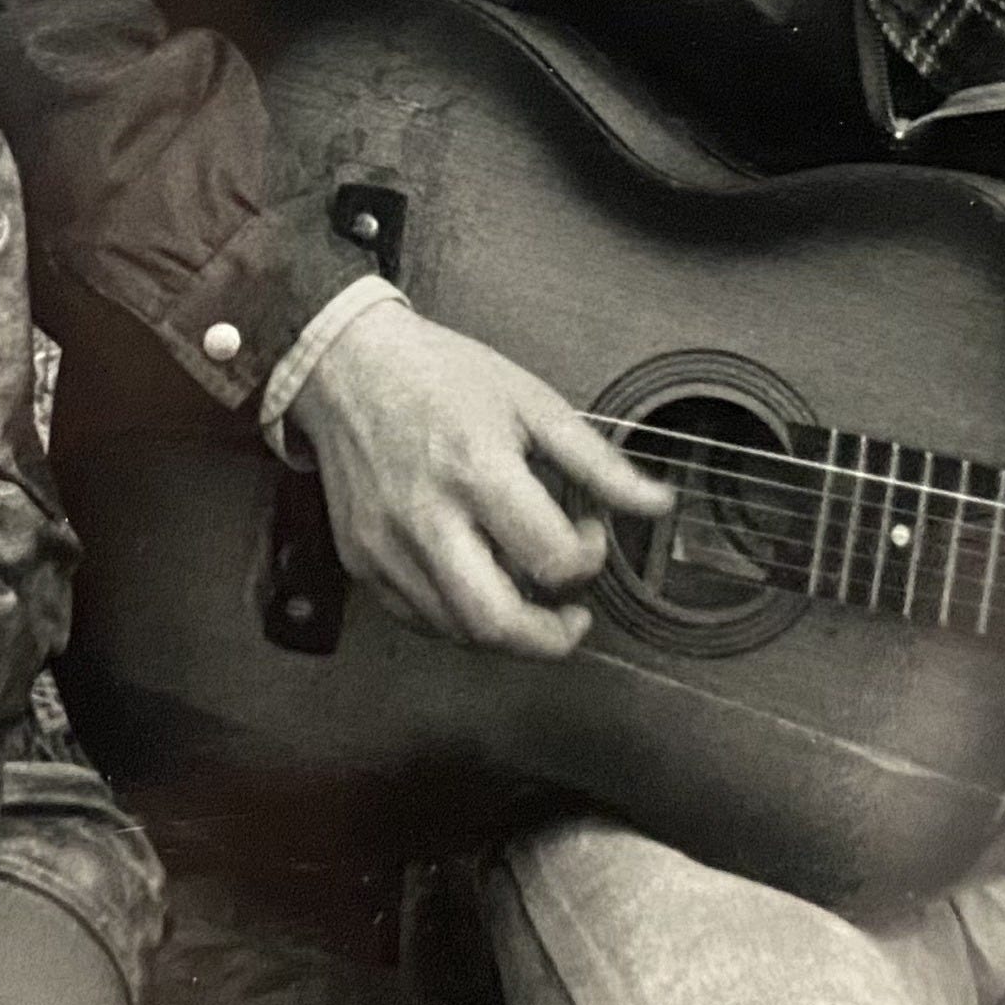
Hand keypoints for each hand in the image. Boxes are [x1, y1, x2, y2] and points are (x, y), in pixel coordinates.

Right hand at [284, 299, 669, 657]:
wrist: (346, 366)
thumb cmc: (440, 376)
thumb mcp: (531, 402)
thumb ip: (598, 463)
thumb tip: (659, 504)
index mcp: (477, 470)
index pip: (551, 558)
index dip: (588, 556)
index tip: (587, 530)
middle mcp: (427, 518)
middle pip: (497, 623)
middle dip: (551, 639)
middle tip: (573, 619)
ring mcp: (387, 547)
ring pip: (458, 632)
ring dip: (508, 629)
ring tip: (527, 589)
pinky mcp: (362, 562)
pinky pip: (420, 618)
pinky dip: (460, 618)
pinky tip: (481, 583)